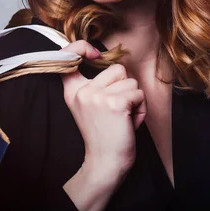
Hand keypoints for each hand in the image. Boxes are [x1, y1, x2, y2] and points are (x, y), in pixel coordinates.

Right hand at [60, 40, 146, 178]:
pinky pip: (139, 94)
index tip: (93, 53)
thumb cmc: (104, 135)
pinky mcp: (115, 103)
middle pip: (117, 69)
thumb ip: (96, 85)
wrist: (106, 163)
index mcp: (73, 91)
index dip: (81, 47)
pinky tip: (130, 122)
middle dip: (125, 87)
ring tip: (123, 118)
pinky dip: (140, 109)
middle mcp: (82, 91)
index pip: (69, 55)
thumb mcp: (90, 106)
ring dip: (134, 100)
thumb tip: (106, 60)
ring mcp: (98, 96)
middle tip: (117, 110)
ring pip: (131, 82)